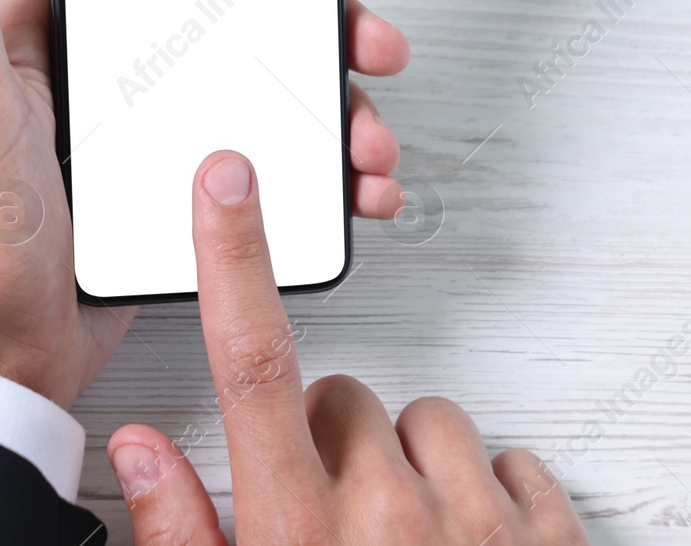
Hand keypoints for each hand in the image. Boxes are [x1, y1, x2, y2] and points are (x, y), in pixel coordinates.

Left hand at [0, 0, 410, 408]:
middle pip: (245, 33)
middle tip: (373, 46)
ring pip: (270, 104)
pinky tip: (358, 190)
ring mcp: (154, 147)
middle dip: (324, 36)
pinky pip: (270, 174)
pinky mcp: (181, 205)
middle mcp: (116, 85)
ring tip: (371, 140)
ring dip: (337, 110)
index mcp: (67, 40)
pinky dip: (324, 178)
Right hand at [106, 151, 589, 544]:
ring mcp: (477, 522)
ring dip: (406, 465)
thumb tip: (140, 448)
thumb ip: (181, 536)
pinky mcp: (550, 535)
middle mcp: (387, 512)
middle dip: (324, 440)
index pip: (251, 363)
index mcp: (297, 530)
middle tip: (323, 516)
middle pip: (339, 397)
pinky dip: (484, 492)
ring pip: (425, 422)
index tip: (226, 181)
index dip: (233, 260)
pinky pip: (509, 459)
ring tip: (398, 541)